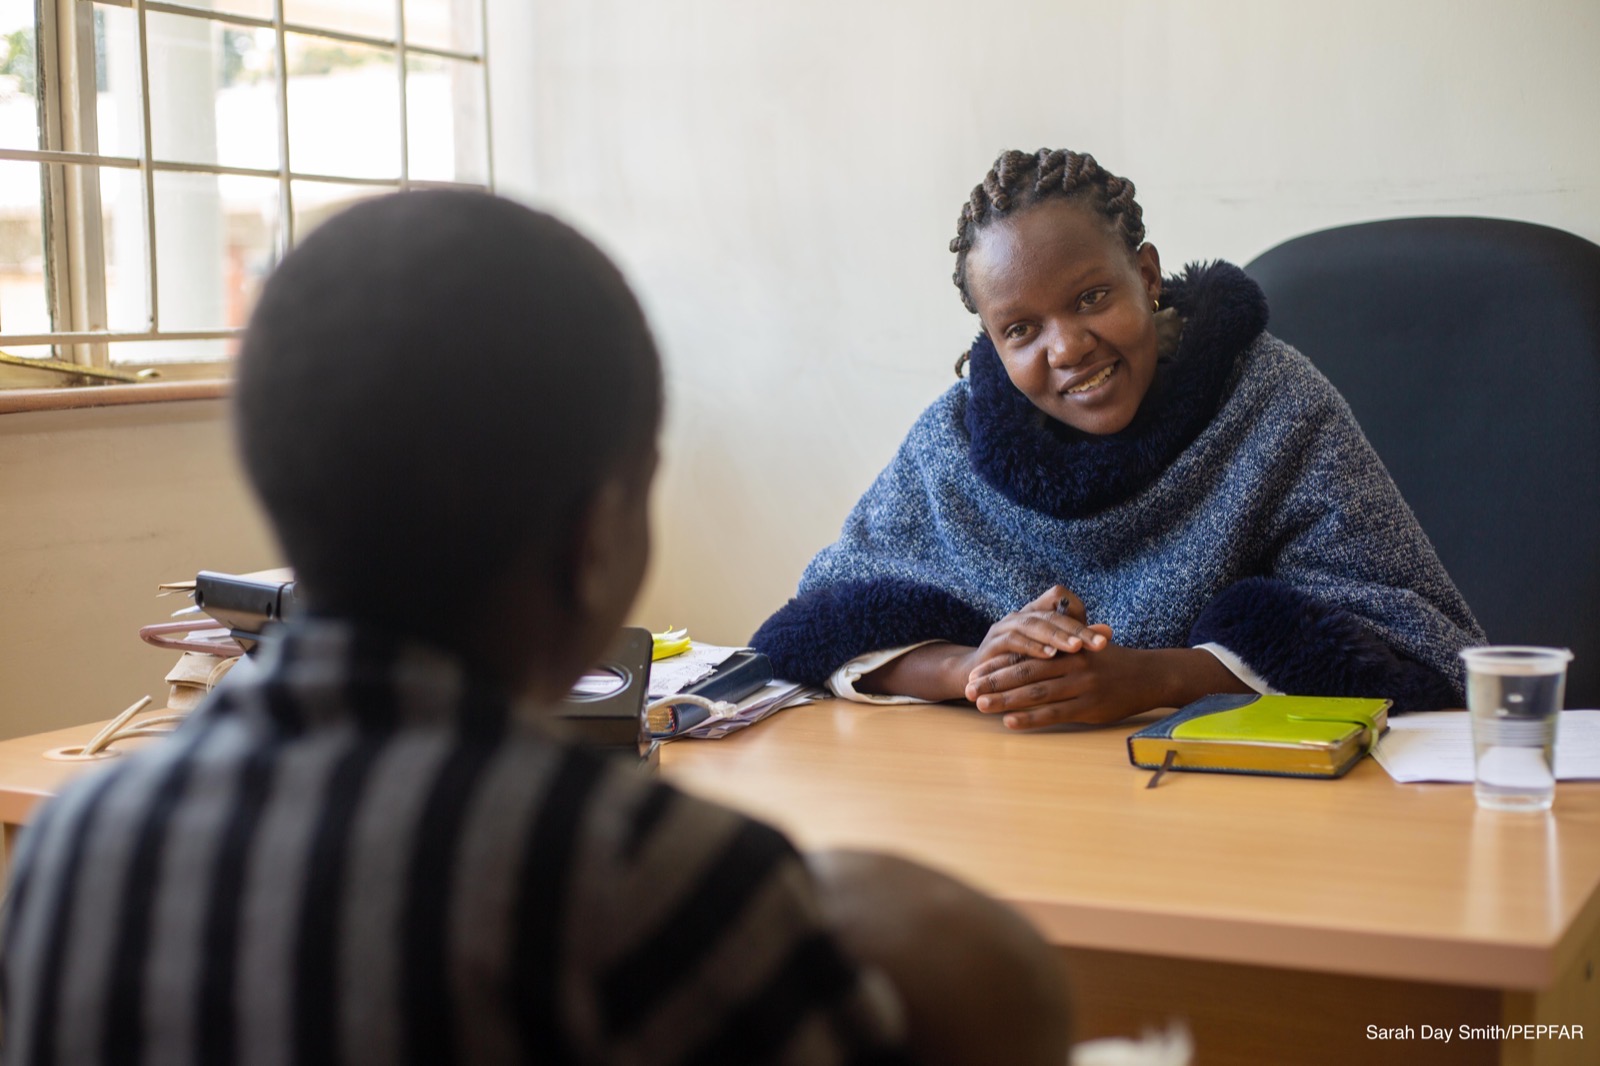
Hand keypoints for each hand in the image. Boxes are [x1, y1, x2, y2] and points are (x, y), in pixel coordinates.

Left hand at [965, 643, 1249, 729]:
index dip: (998, 664)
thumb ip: (1058, 650)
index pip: (1026, 655)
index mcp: (1066, 649)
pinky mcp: (1089, 707)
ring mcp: (1080, 686)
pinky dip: (1030, 718)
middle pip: (1025, 672)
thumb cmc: (1111, 662)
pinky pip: (1054, 714)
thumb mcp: (1085, 647)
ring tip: (979, 705)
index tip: (975, 671)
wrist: (1149, 675)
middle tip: (968, 688)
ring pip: (1035, 693)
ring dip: (1005, 700)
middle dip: (993, 681)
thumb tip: (1025, 653)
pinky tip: (1010, 722)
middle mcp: (1071, 665)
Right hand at [966, 585, 1109, 667]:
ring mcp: (1005, 627)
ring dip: (1056, 636)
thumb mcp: (1049, 652)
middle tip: (1101, 643)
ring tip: (1077, 647)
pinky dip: (1031, 647)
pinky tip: (1048, 656)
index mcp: (1036, 613)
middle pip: (1052, 615)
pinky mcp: (992, 644)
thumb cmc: (1019, 664)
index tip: (1106, 635)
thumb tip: (1110, 632)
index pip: (1060, 599)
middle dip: (1078, 630)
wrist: (977, 678)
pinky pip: (1013, 641)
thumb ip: (1075, 641)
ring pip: (1034, 625)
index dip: (1081, 612)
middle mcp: (1021, 615)